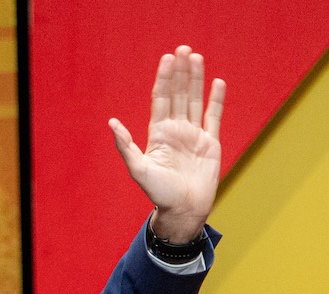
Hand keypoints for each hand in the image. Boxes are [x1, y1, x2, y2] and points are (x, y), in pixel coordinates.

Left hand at [109, 46, 223, 243]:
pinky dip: (216, 100)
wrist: (184, 210)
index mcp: (158, 134)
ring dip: (196, 79)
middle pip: (178, 94)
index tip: (167, 59)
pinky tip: (217, 83)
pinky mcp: (210, 143)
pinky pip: (214, 116)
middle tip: (183, 49)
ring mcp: (193, 135)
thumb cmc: (159, 194)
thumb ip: (126, 146)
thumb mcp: (139, 169)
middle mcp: (175, 130)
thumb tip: (111, 123)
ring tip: (197, 57)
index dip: (164, 79)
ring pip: (195, 100)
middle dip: (181, 72)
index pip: (161, 99)